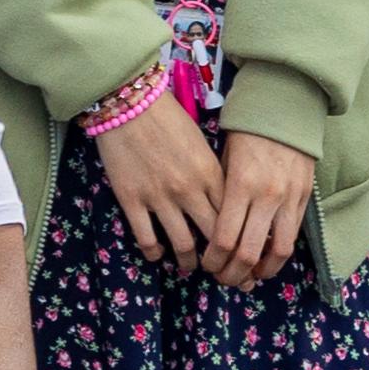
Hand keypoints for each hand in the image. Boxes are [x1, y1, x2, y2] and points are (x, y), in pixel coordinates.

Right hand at [90, 81, 225, 272]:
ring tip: (188, 265)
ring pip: (182, 244)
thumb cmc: (167, 117)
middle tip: (220, 267)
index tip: (241, 248)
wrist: (128, 102)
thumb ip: (212, 172)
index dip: (239, 237)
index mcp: (209, 173)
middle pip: (214, 237)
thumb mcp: (200, 143)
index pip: (233, 216)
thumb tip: (222, 199)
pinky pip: (146, 238)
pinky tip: (156, 255)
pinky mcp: (132, 199)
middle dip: (221, 258)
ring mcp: (159, 197)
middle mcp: (188, 190)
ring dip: (188, 261)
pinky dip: (154, 252)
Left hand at [198, 129, 316, 291]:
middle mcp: (266, 196)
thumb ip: (221, 197)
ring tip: (249, 277)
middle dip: (233, 274)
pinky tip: (267, 260)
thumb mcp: (224, 162)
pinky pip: (292, 236)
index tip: (207, 265)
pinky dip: (279, 254)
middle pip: (247, 252)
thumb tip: (212, 231)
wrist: (284, 111)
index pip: (224, 238)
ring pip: (277, 252)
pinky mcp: (304, 198)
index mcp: (239, 185)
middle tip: (224, 279)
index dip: (214, 260)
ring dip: (261, 271)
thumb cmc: (245, 134)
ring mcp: (288, 198)